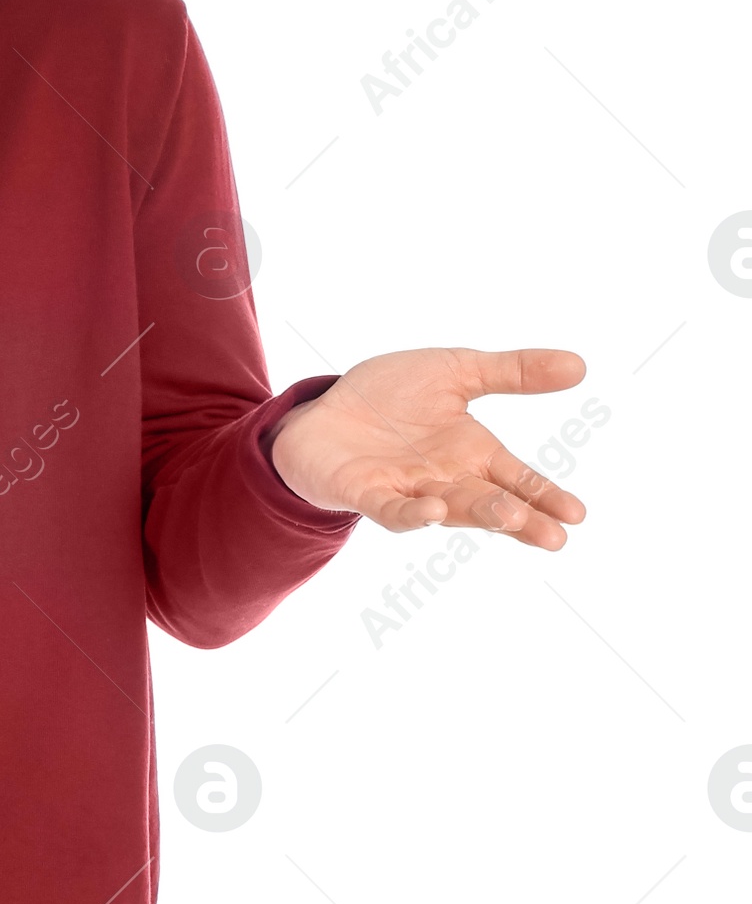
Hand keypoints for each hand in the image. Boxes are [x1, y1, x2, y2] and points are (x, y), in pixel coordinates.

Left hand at [268, 347, 588, 549]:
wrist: (323, 409)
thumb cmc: (391, 397)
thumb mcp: (457, 371)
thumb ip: (512, 372)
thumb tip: (580, 366)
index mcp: (472, 454)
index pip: (517, 479)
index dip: (545, 496)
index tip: (577, 515)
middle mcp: (446, 479)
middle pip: (491, 502)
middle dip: (521, 519)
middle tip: (554, 536)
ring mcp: (407, 490)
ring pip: (450, 508)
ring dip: (480, 514)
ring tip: (510, 518)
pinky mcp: (366, 493)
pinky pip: (393, 510)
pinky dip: (413, 514)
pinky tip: (434, 510)